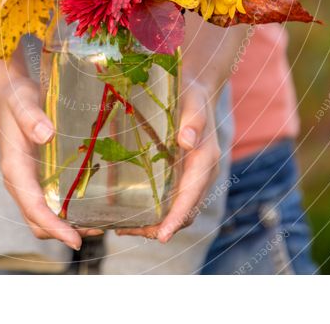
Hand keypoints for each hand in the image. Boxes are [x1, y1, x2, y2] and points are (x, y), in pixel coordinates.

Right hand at [0, 63, 103, 250]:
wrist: (7, 93)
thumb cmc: (15, 98)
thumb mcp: (22, 102)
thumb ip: (31, 117)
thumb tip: (46, 135)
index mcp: (14, 169)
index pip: (33, 208)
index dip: (54, 227)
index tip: (75, 240)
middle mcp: (19, 182)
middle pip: (38, 221)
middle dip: (64, 232)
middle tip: (97, 230)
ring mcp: (28, 181)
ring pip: (44, 215)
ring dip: (68, 223)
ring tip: (99, 222)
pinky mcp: (37, 176)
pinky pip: (50, 202)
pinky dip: (67, 210)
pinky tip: (91, 203)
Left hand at [116, 81, 220, 242]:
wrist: (197, 92)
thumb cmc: (193, 96)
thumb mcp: (193, 103)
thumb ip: (192, 121)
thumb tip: (187, 140)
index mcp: (205, 161)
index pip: (191, 197)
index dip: (176, 218)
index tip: (162, 236)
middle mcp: (202, 176)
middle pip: (184, 213)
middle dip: (160, 228)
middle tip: (128, 233)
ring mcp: (192, 178)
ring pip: (177, 212)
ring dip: (154, 224)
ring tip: (123, 229)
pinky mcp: (182, 177)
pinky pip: (171, 202)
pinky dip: (154, 213)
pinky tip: (130, 215)